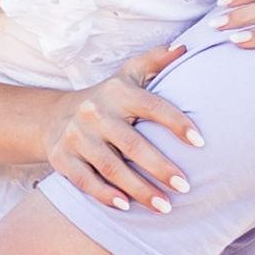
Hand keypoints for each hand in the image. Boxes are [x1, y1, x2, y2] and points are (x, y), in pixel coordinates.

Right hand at [45, 56, 193, 213]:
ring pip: (110, 167)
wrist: (53, 116)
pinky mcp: (61, 158)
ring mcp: (76, 137)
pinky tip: (126, 207)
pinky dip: (105, 195)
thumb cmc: (106, 99)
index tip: (200, 143)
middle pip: (132, 144)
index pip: (152, 106)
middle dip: (160, 167)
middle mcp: (94, 112)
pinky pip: (85, 181)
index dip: (177, 123)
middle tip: (186, 187)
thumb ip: (156, 61)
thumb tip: (185, 48)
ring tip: (165, 206)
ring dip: (139, 189)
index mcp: (117, 92)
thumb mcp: (127, 75)